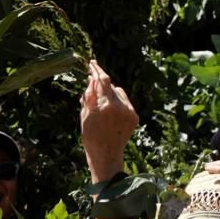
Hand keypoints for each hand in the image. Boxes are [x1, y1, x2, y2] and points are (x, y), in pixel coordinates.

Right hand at [81, 60, 138, 180]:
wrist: (106, 155)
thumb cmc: (91, 136)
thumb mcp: (85, 115)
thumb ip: (89, 95)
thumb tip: (92, 78)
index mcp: (107, 105)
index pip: (102, 79)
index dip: (97, 69)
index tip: (92, 62)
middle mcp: (121, 106)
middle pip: (111, 85)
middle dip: (101, 82)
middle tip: (92, 81)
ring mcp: (130, 111)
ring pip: (119, 92)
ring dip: (110, 92)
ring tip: (100, 100)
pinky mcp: (134, 116)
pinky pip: (125, 102)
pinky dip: (117, 101)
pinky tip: (109, 109)